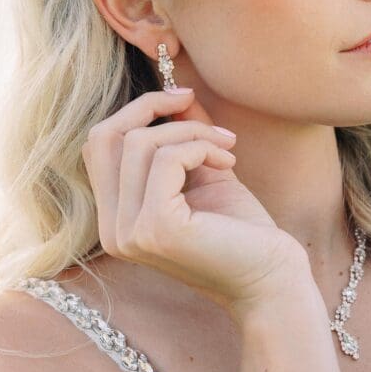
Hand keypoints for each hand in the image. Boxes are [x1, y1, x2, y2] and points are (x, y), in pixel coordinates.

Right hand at [81, 88, 310, 319]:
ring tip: (227, 147)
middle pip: (103, 137)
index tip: (183, 97)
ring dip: (192, 131)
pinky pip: (167, 159)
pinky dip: (201, 147)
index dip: (135, 112)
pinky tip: (229, 164)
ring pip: (140, 143)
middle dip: (151, 107)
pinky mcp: (156, 228)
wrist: (272, 280)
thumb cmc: (243, 231)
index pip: (98, 146)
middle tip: (194, 100)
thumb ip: (184, 135)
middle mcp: (112, 230)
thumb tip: (177, 92)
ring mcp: (129, 233)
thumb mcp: (206, 172)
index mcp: (117, 218)